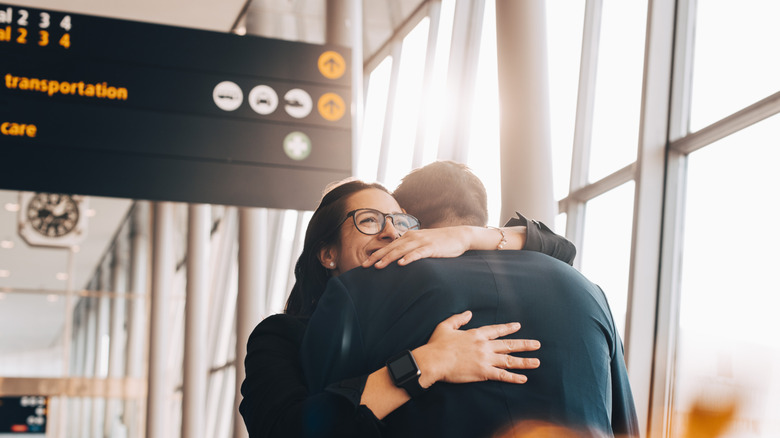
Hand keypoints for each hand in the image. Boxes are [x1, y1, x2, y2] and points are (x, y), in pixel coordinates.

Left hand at [362, 226, 473, 268]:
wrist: (458, 236)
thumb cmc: (439, 241)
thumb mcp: (421, 242)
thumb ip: (410, 247)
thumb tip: (398, 258)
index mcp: (408, 236)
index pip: (389, 246)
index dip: (376, 254)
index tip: (365, 263)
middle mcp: (412, 237)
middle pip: (391, 248)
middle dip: (377, 257)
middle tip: (365, 266)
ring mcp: (422, 242)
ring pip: (401, 251)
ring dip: (389, 258)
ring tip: (378, 266)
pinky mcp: (431, 248)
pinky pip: (418, 253)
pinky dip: (409, 258)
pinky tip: (401, 264)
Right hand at [413, 310, 539, 387]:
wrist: (435, 360)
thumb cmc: (438, 344)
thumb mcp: (445, 326)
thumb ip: (459, 318)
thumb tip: (469, 313)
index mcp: (476, 334)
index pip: (496, 330)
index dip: (508, 328)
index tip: (518, 326)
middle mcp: (484, 346)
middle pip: (508, 345)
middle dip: (524, 344)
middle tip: (537, 344)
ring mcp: (485, 359)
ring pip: (509, 360)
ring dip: (524, 361)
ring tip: (537, 362)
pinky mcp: (483, 372)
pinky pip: (502, 375)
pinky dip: (513, 377)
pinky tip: (523, 378)